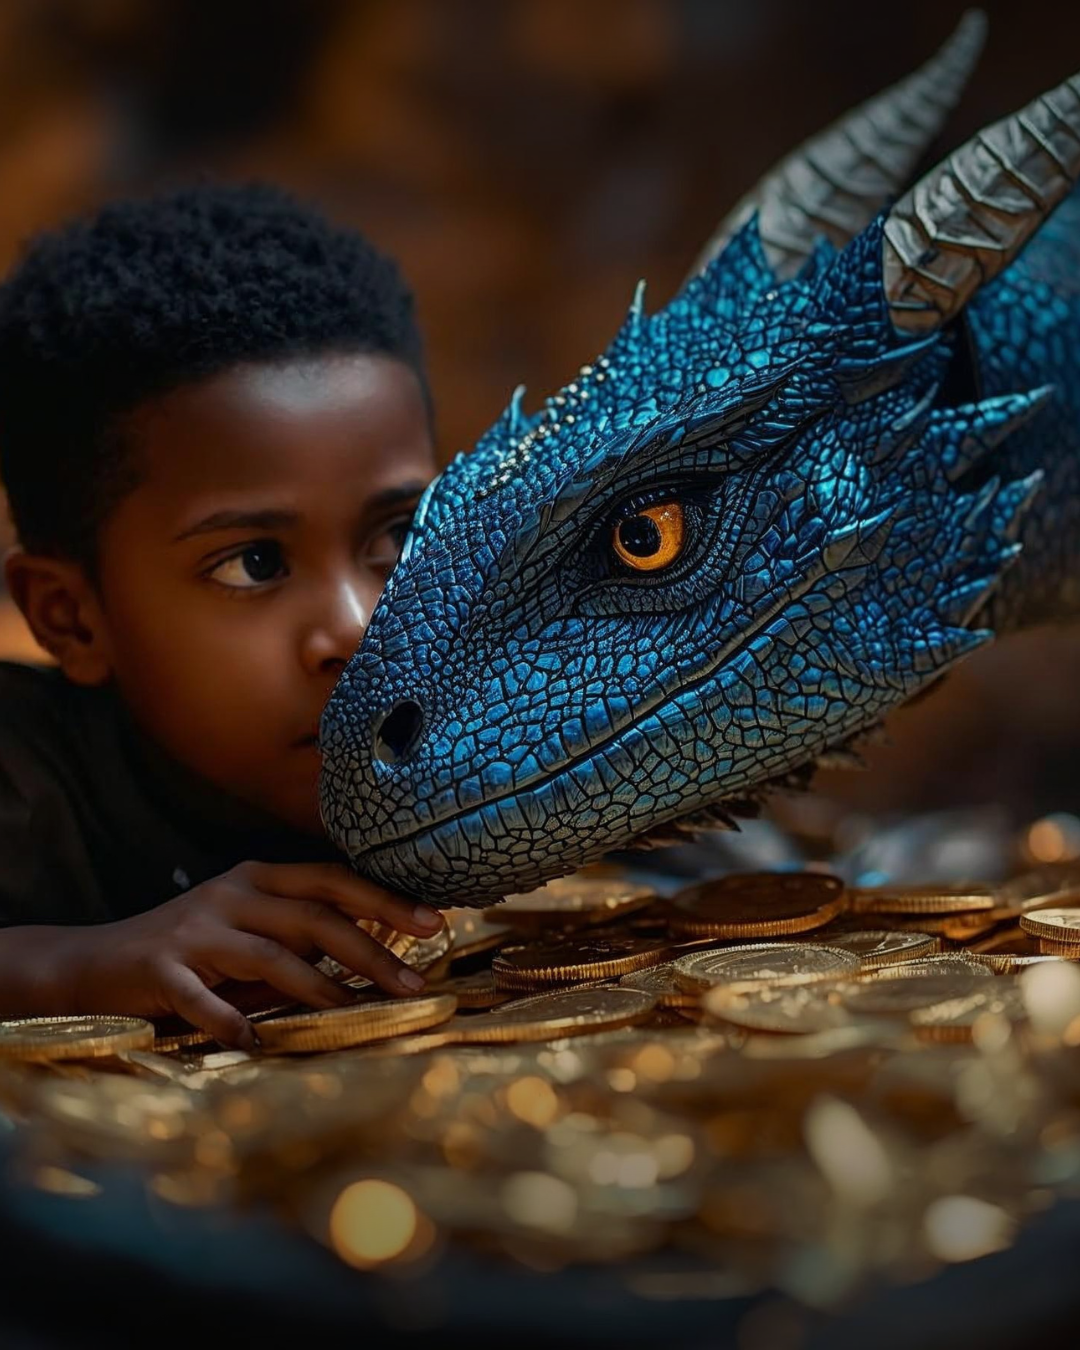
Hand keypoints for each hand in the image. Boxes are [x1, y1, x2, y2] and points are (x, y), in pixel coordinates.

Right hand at [56, 861, 442, 1048]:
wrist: (92, 962)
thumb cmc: (190, 949)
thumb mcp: (248, 927)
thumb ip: (300, 934)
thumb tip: (380, 952)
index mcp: (259, 878)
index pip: (333, 880)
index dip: (384, 899)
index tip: (434, 921)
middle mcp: (232, 894)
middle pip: (314, 917)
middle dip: (371, 950)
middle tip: (414, 981)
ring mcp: (195, 929)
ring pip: (272, 956)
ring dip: (321, 988)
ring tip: (359, 1014)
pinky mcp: (161, 968)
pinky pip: (204, 998)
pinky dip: (231, 1021)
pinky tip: (256, 1042)